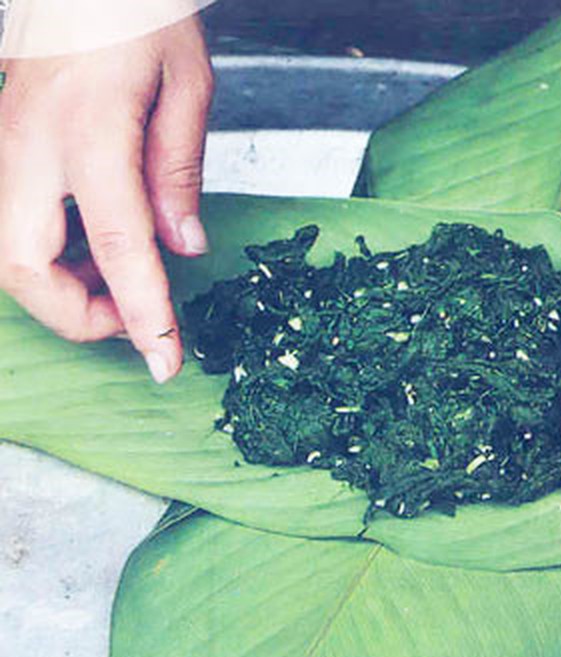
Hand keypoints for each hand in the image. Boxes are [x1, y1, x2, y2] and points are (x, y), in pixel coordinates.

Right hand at [0, 16, 213, 381]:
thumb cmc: (139, 12)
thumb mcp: (187, 85)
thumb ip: (180, 172)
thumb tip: (182, 247)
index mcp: (89, 131)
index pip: (120, 246)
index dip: (143, 314)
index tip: (165, 361)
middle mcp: (29, 146)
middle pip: (25, 267)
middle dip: (78, 315)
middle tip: (137, 319)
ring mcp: (4, 146)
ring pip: (8, 254)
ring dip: (62, 287)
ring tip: (122, 280)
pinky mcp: (2, 146)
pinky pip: (12, 225)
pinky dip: (50, 256)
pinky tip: (97, 245)